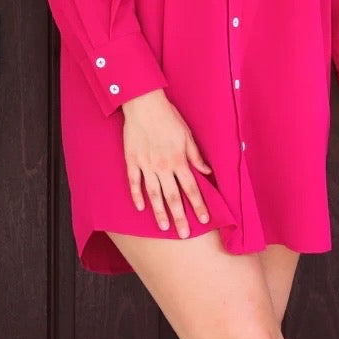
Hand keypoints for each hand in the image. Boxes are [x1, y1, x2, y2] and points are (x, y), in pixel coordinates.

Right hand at [121, 89, 212, 237]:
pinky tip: (140, 207)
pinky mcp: (132, 160)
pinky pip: (134, 182)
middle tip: (184, 234)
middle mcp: (163, 166)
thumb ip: (195, 156)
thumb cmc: (169, 117)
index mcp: (179, 160)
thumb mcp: (187, 135)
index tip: (204, 220)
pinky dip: (136, 195)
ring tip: (164, 227)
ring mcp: (146, 165)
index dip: (198, 205)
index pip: (191, 188)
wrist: (144, 104)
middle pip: (173, 196)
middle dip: (180, 217)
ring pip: (153, 194)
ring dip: (159, 212)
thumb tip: (207, 172)